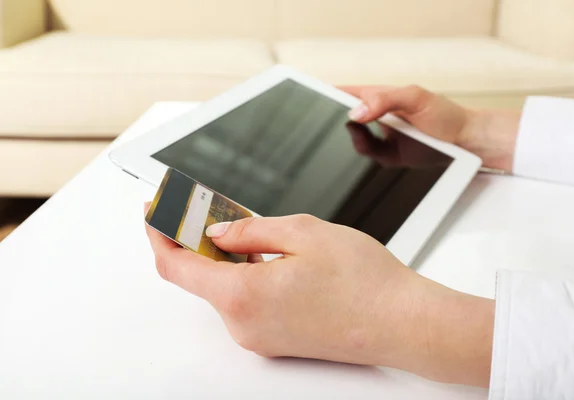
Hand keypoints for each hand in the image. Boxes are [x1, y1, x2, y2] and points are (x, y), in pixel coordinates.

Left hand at [145, 208, 494, 386]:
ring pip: (224, 290)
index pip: (175, 266)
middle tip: (208, 209)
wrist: (404, 323)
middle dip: (197, 241)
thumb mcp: (303, 233)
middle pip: (199, 278)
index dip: (160, 234)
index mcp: (243, 296)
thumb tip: (218, 232)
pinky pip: (245, 305)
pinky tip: (266, 257)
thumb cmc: (364, 280)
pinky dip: (244, 277)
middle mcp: (244, 325)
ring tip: (244, 228)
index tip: (157, 212)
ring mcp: (259, 338)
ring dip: (225, 259)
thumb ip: (250, 230)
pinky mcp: (276, 341)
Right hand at [341, 85, 520, 171]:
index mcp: (379, 96)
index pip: (345, 93)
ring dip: (354, 144)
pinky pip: (367, 159)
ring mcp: (381, 137)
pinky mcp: (387, 157)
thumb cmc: (446, 115)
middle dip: (335, 125)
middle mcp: (376, 116)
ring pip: (353, 142)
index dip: (327, 95)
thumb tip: (355, 113)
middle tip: (336, 132)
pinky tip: (379, 156)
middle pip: (344, 119)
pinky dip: (366, 159)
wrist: (467, 143)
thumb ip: (384, 100)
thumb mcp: (415, 98)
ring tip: (369, 145)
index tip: (313, 102)